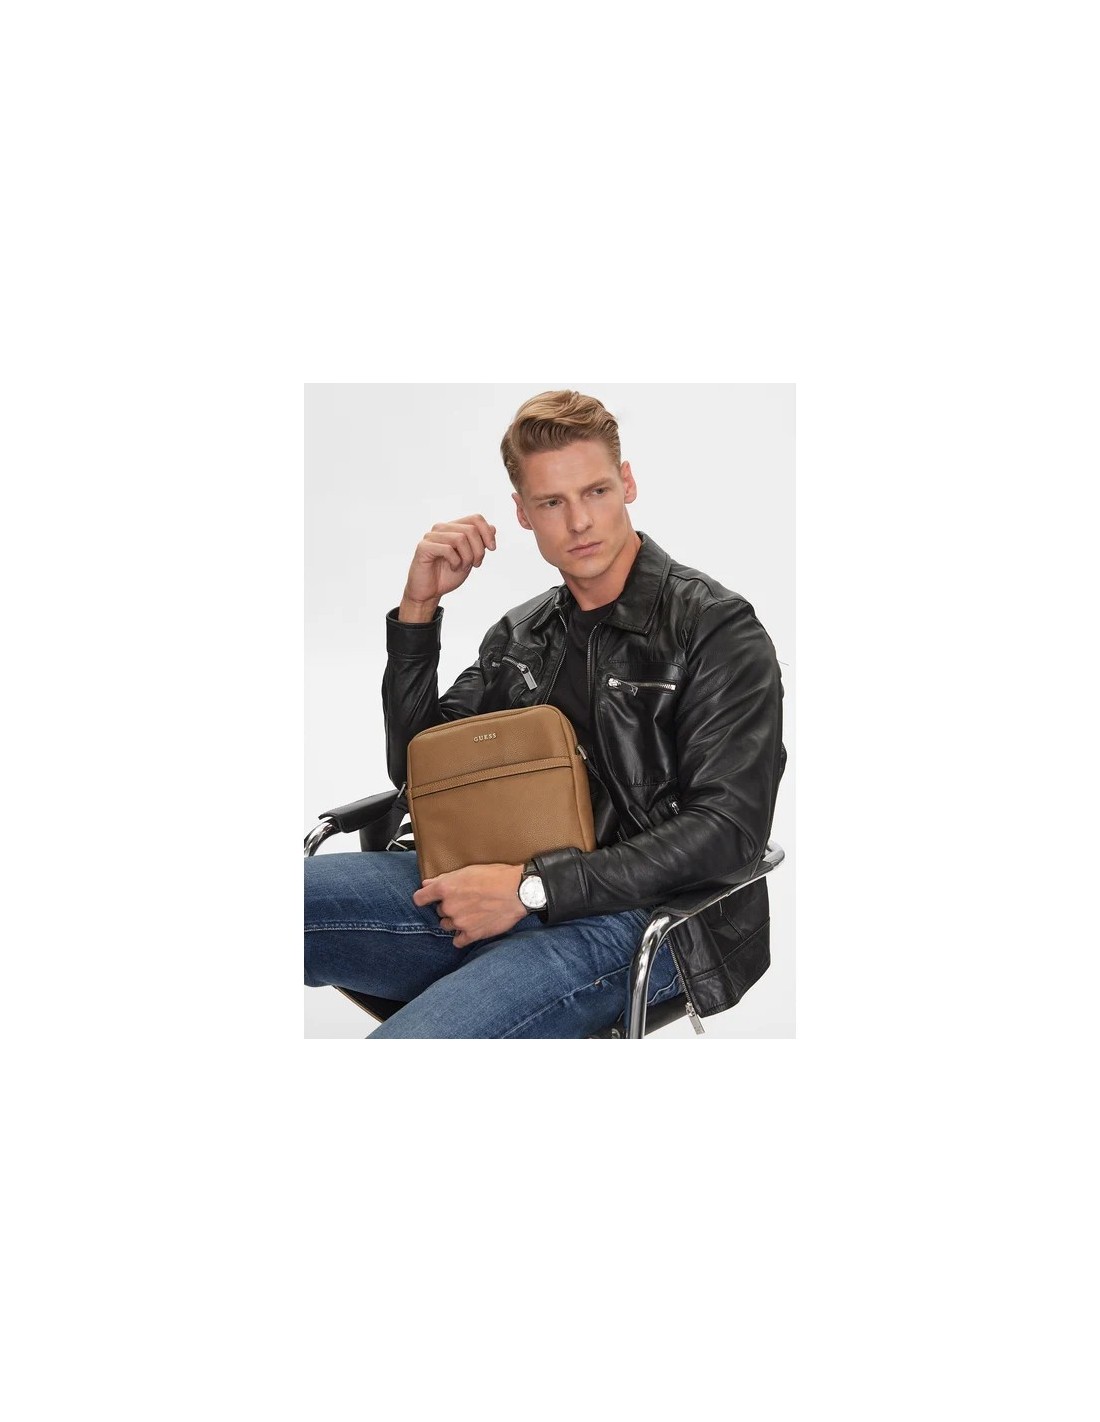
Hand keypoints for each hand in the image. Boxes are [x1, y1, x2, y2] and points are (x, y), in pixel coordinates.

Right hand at [400, 514, 496, 618]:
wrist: (429, 592)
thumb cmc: (447, 575)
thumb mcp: (470, 559)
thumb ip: (479, 543)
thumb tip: (493, 527)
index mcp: (453, 528)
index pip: (475, 519)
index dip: (488, 533)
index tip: (492, 549)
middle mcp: (441, 528)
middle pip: (471, 529)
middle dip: (479, 550)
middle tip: (476, 564)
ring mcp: (431, 536)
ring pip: (460, 538)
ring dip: (467, 557)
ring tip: (463, 567)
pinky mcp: (423, 547)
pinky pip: (447, 549)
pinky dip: (456, 561)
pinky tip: (453, 568)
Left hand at [412, 863, 526, 948]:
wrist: (519, 891)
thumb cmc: (496, 877)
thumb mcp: (468, 871)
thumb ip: (444, 879)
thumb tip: (427, 884)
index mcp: (446, 888)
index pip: (420, 898)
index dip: (423, 898)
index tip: (426, 899)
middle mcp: (449, 906)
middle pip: (439, 911)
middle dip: (448, 907)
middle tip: (465, 901)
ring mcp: (460, 922)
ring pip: (447, 925)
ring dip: (455, 921)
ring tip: (471, 913)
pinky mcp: (472, 934)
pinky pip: (458, 941)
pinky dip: (462, 936)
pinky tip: (471, 928)